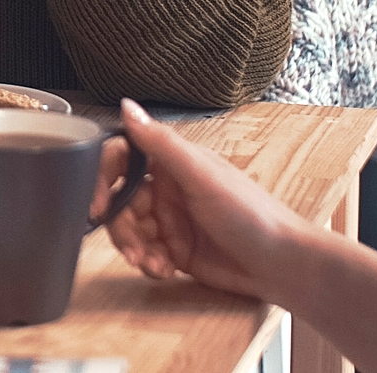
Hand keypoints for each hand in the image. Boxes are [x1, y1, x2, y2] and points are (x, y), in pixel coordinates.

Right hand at [93, 100, 316, 300]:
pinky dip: (149, 263)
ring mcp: (171, 221)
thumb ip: (160, 142)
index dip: (101, 179)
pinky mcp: (176, 251)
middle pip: (120, 202)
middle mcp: (167, 189)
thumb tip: (126, 105)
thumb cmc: (250, 212)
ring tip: (151, 262)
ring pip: (129, 231)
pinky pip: (146, 254)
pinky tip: (164, 270)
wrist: (281, 264)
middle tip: (133, 247)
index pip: (121, 159)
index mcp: (171, 163)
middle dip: (121, 227)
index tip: (95, 204)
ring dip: (134, 248)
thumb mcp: (201, 174)